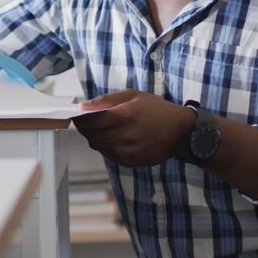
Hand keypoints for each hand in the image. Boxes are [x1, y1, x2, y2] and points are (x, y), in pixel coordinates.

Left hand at [73, 90, 195, 165]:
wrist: (180, 133)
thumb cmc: (157, 110)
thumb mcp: (134, 95)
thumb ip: (107, 100)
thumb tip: (83, 106)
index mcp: (125, 116)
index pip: (91, 121)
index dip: (81, 119)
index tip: (77, 115)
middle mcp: (124, 136)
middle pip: (92, 135)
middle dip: (85, 128)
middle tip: (86, 121)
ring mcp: (127, 151)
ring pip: (98, 146)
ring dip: (94, 137)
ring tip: (101, 128)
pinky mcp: (129, 161)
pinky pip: (107, 154)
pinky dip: (105, 146)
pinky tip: (113, 137)